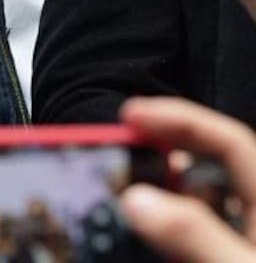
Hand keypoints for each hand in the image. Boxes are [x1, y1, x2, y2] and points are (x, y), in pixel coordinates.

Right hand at [120, 97, 255, 261]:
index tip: (132, 115)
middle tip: (120, 140)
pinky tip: (148, 229)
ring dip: (164, 185)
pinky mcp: (227, 257)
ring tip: (127, 183)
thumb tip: (135, 199)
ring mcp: (243, 242)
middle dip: (165, 144)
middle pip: (212, 163)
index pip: (229, 141)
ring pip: (203, 198)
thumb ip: (194, 234)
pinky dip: (168, 221)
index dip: (180, 119)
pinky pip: (197, 230)